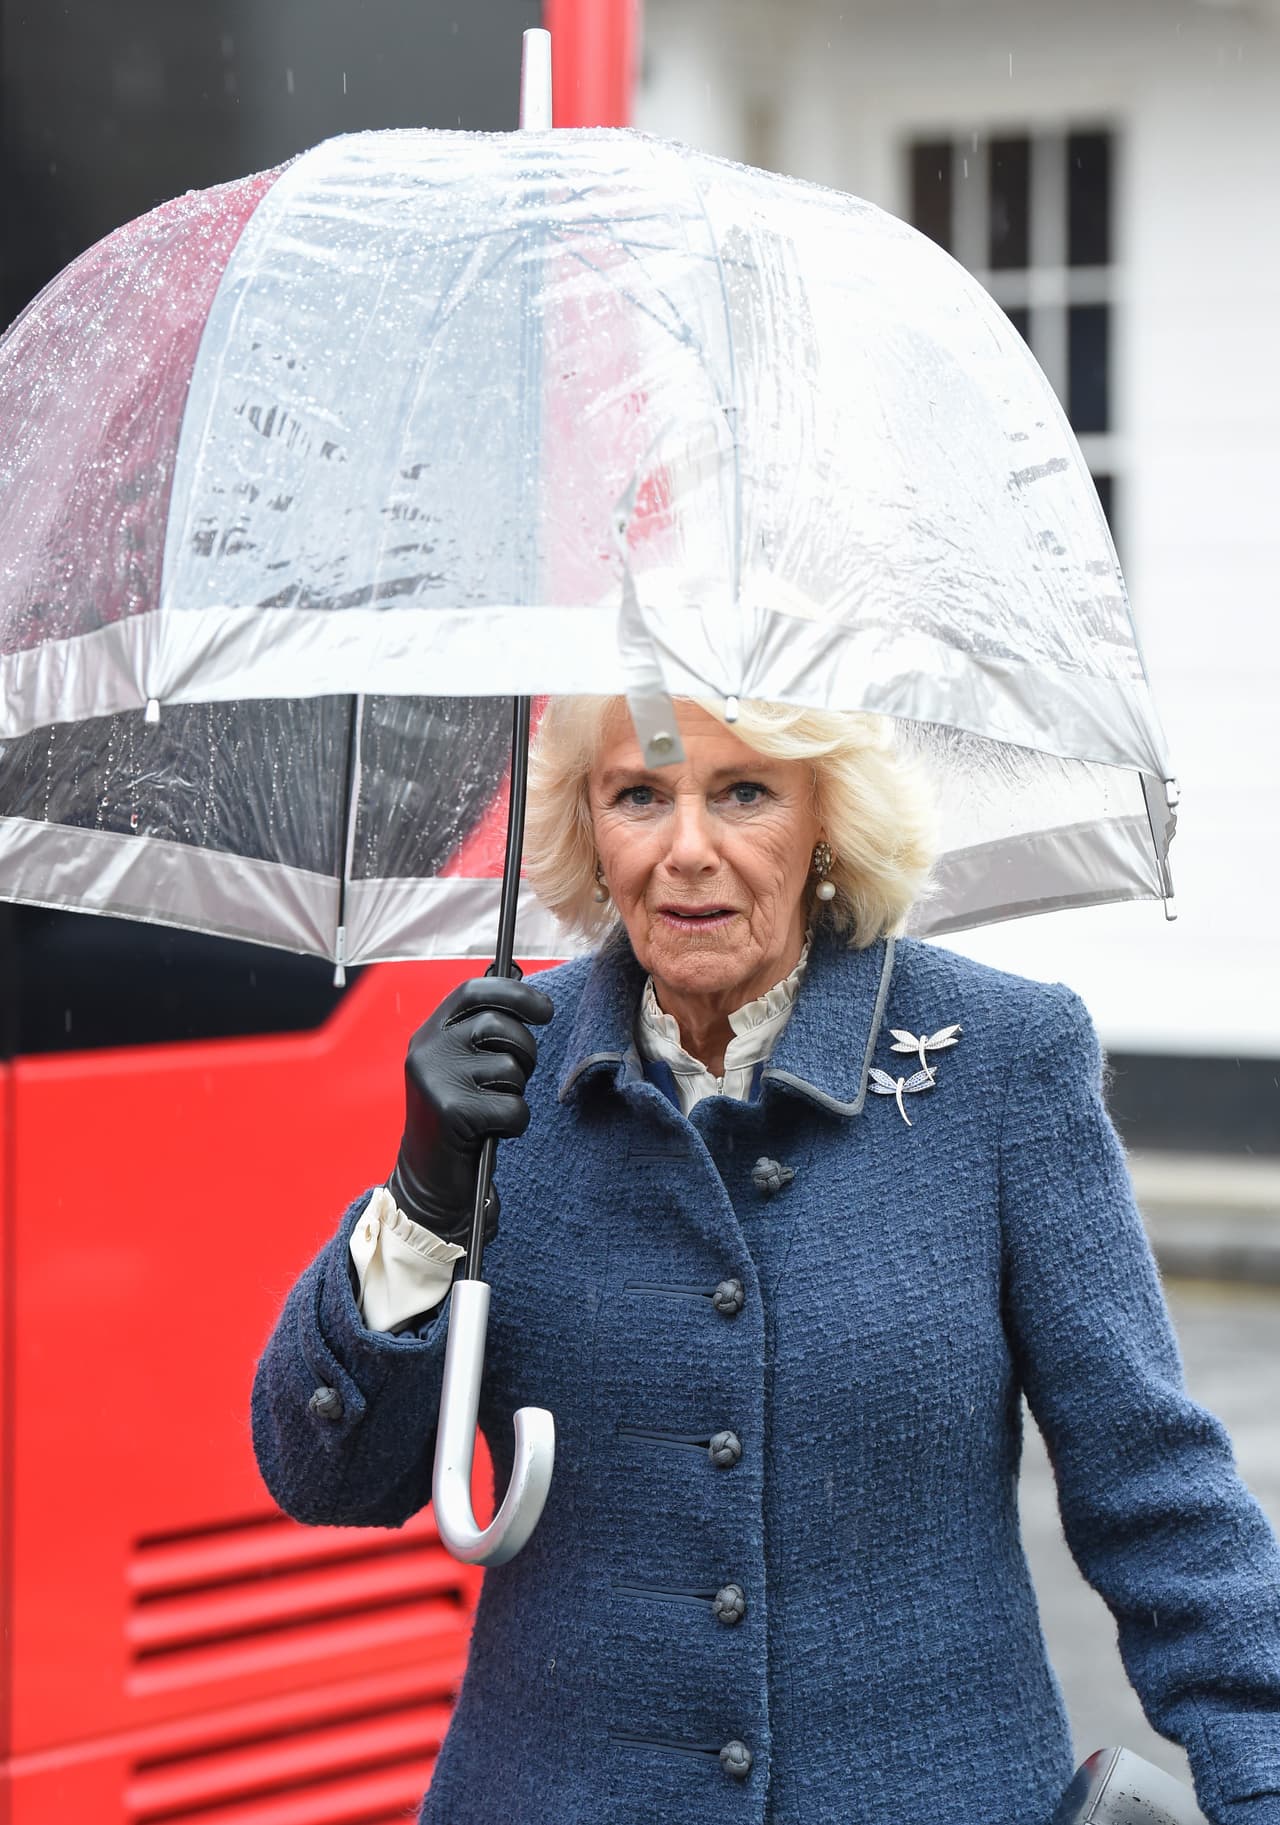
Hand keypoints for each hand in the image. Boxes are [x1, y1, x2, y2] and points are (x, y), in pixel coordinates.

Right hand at [387, 975, 553, 1244]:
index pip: (473, 992)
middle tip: (519, 1076)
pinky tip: (494, 1132)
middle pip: (499, 1026)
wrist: (428, 1178)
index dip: (515, 993)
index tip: (546, 1010)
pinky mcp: (452, 1112)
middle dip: (524, 1051)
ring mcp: (436, 1080)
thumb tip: (530, 999)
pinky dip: (515, 1123)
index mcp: (429, 1032)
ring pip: (510, 1068)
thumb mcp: (460, 1067)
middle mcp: (426, 1049)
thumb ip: (482, 1034)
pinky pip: (513, 1107)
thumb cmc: (458, 1117)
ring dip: (516, 1093)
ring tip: (494, 1109)